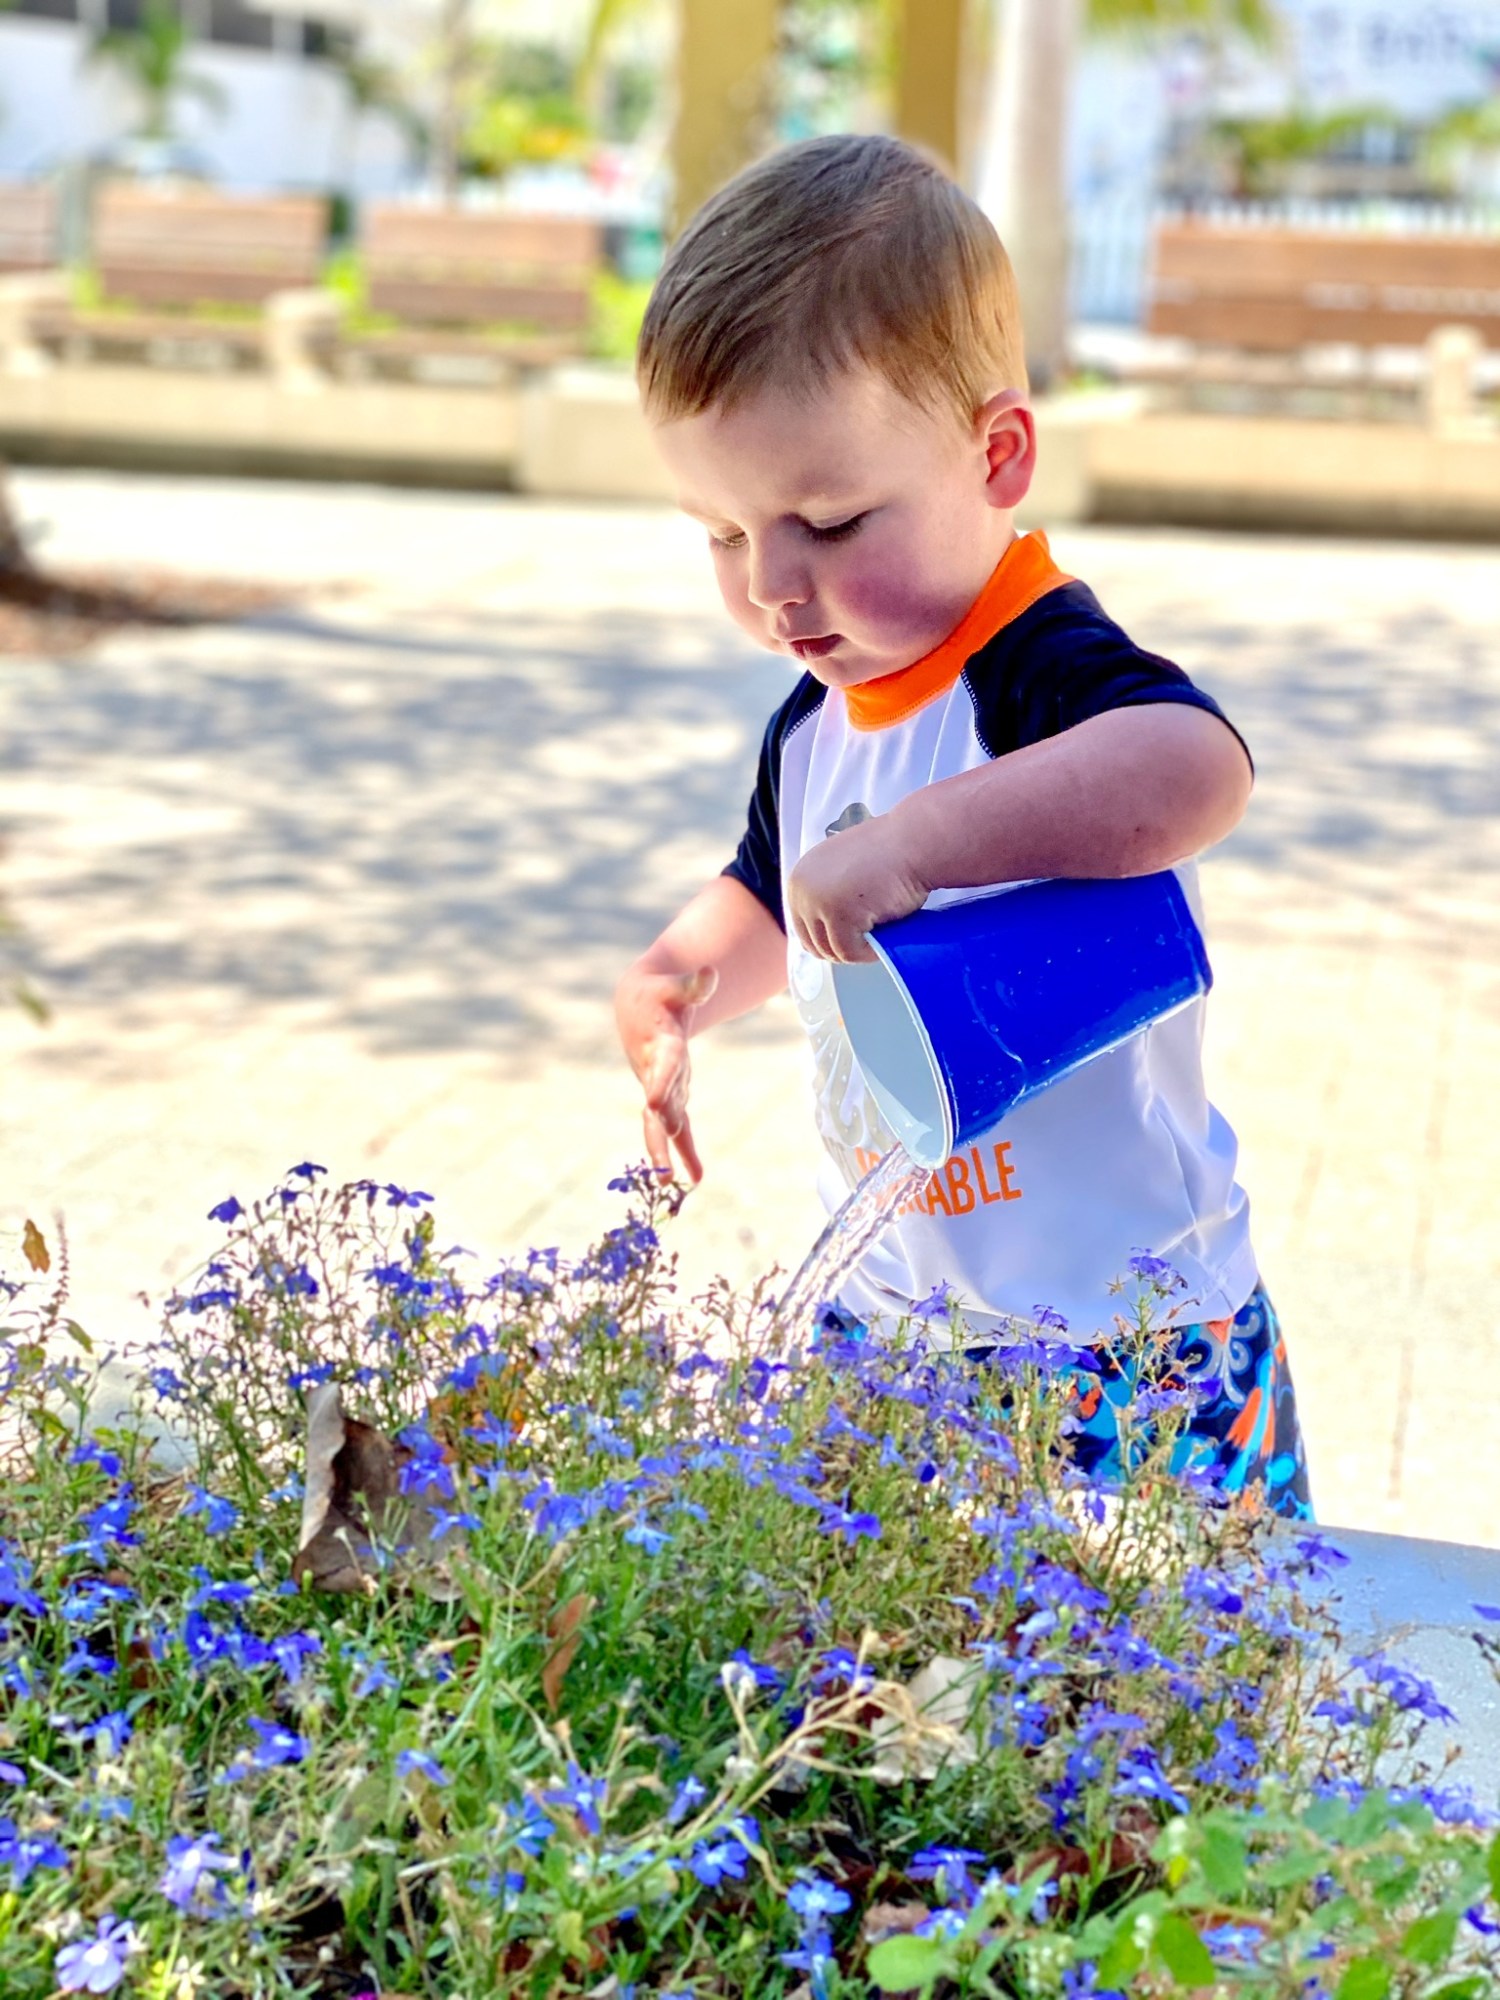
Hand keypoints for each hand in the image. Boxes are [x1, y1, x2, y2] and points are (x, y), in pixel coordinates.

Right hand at [614, 963, 718, 1184]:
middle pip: (658, 1104)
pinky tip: (694, 1178)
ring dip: (666, 1151)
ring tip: (668, 1183)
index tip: (654, 1103)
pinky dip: (684, 1151)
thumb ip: (694, 985)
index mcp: (659, 1044)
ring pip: (660, 1123)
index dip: (660, 1083)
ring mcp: (659, 1086)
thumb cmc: (659, 995)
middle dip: (660, 1130)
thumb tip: (711, 973)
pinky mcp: (667, 1095)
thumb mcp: (675, 986)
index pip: (663, 1065)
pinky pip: (675, 1126)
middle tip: (661, 1159)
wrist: (634, 1008)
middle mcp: (655, 1071)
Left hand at [786, 814, 928, 961]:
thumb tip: (826, 931)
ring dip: (858, 949)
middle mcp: (800, 890)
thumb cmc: (890, 856)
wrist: (915, 842)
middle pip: (815, 944)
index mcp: (799, 880)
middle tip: (871, 938)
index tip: (856, 938)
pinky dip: (869, 951)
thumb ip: (828, 896)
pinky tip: (885, 933)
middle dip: (844, 947)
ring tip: (881, 932)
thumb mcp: (844, 874)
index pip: (803, 930)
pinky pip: (849, 952)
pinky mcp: (837, 914)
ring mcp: (816, 902)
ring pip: (832, 950)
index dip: (832, 941)